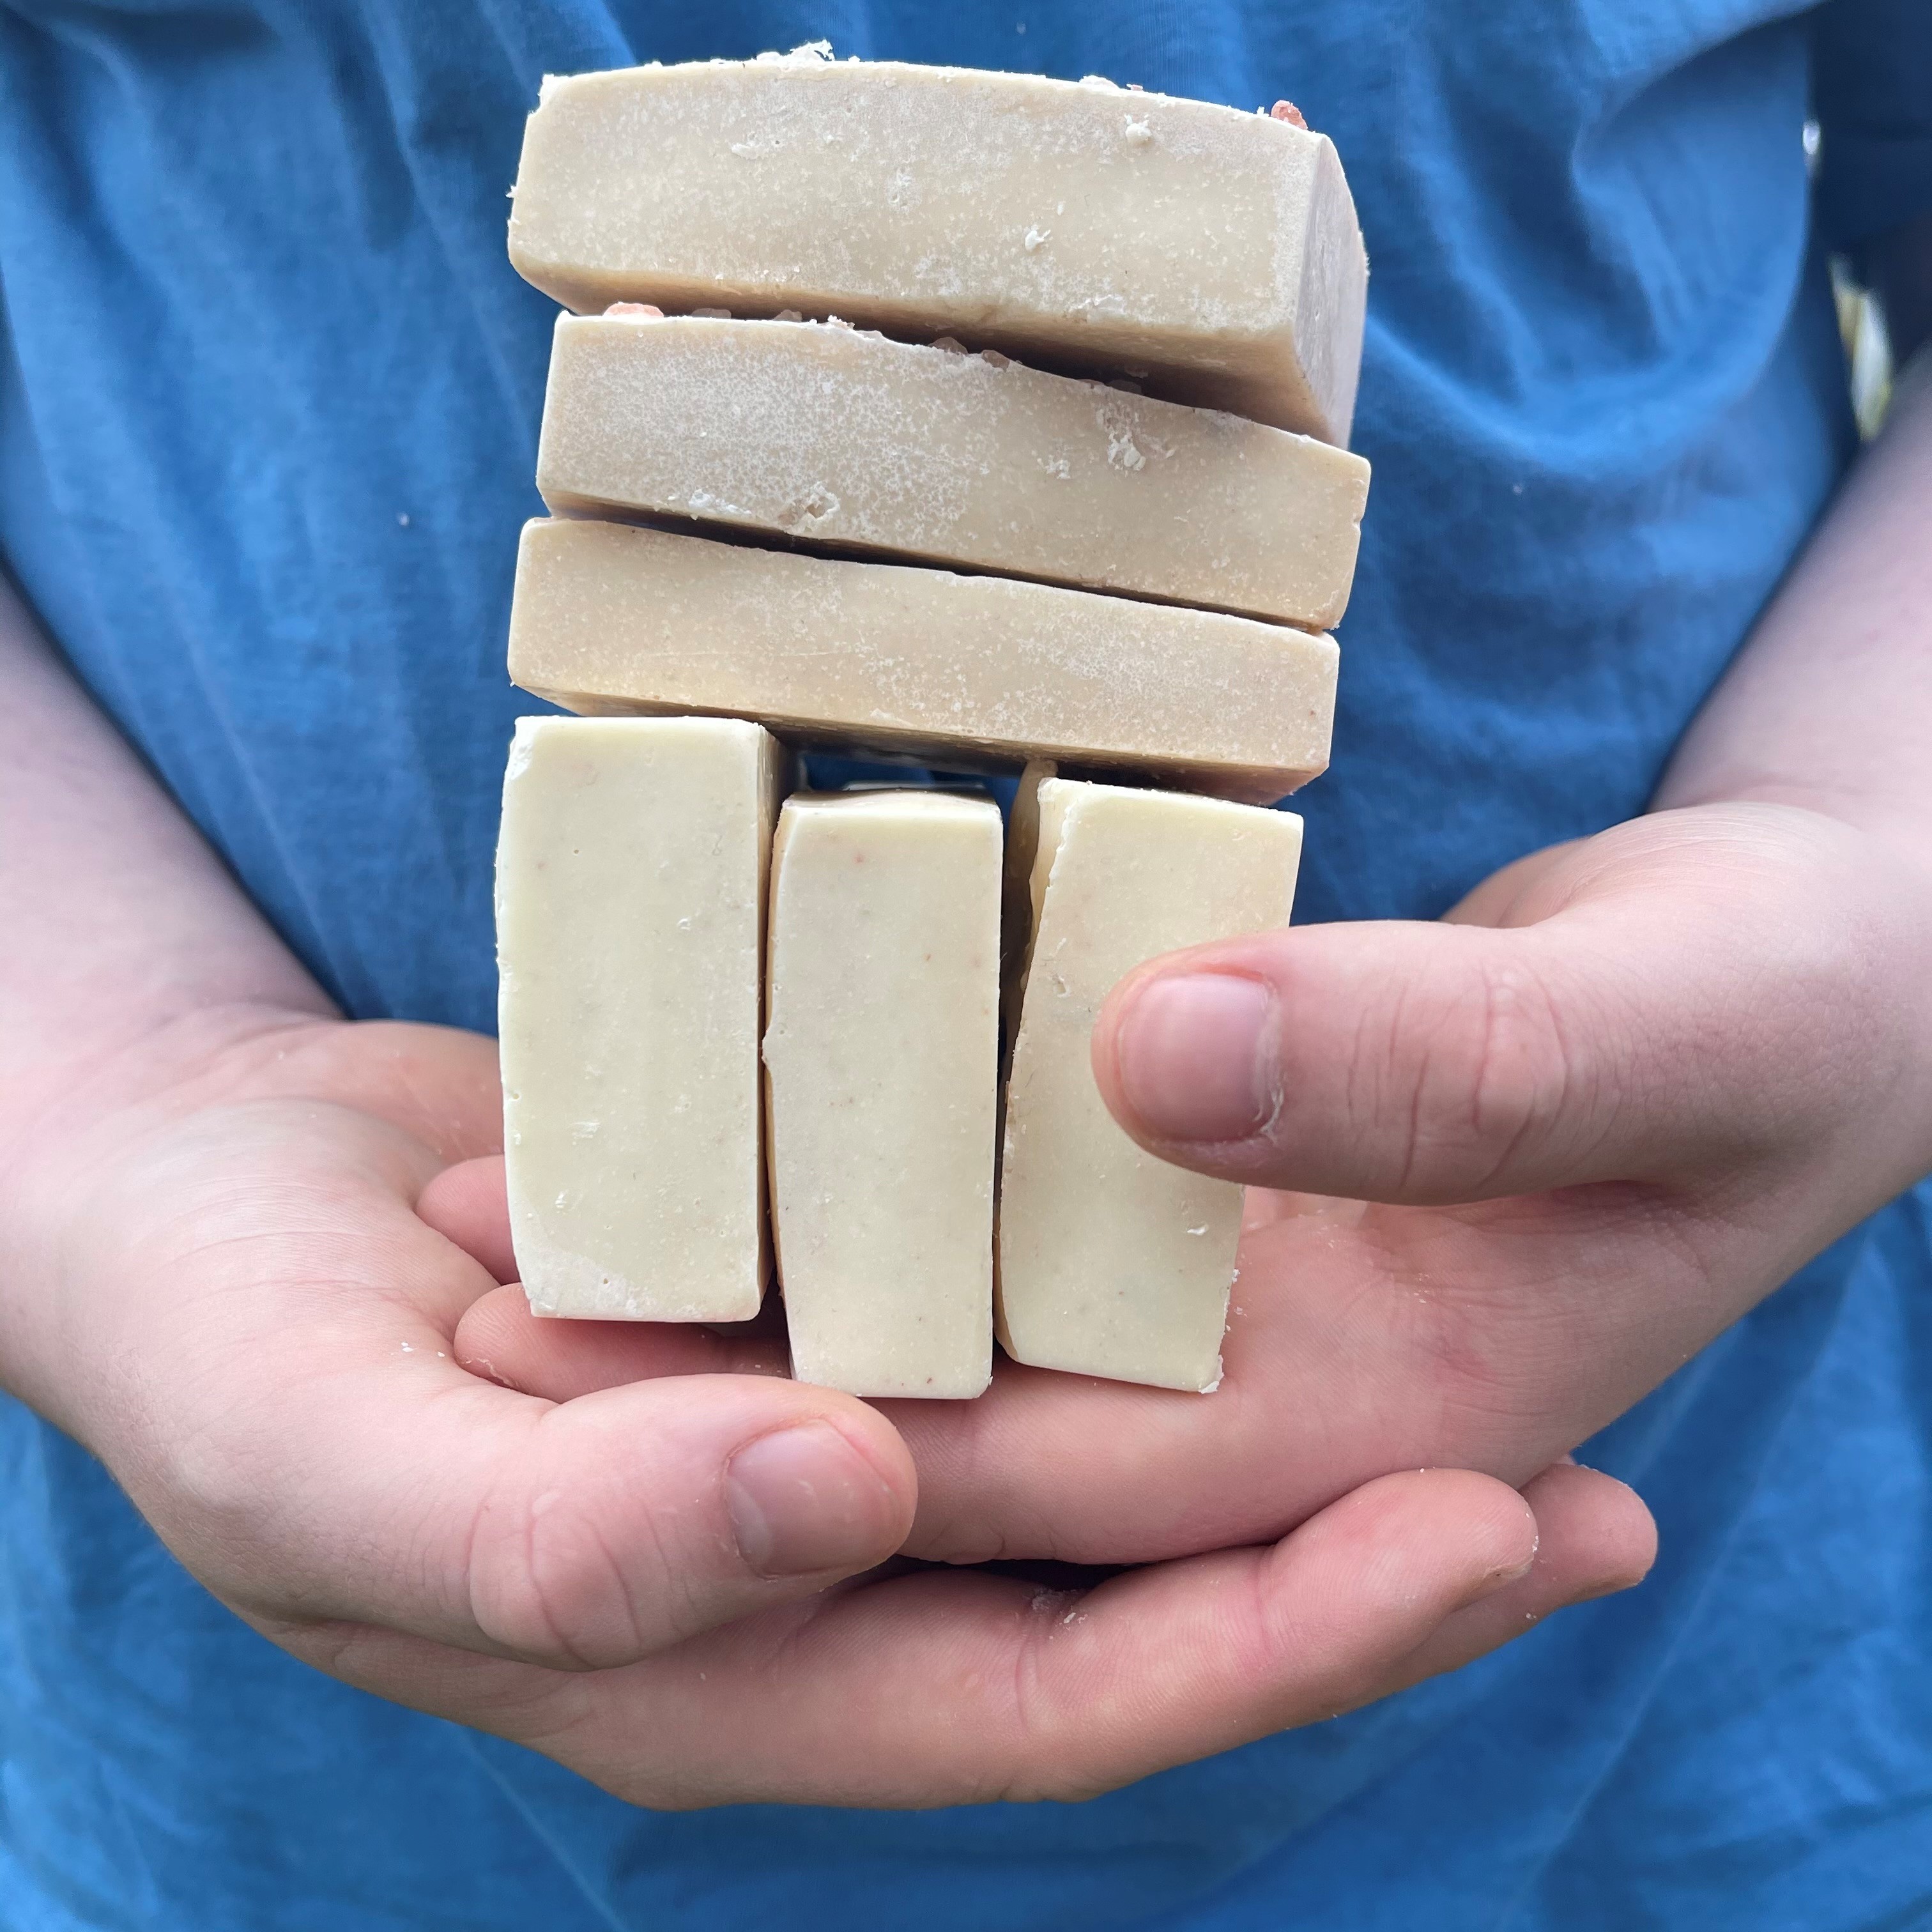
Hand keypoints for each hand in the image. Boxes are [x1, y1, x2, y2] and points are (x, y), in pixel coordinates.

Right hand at [3, 1008, 1650, 1811]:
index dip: (1274, 1643)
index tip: (1487, 1541)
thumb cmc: (224, 1348)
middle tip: (1587, 1480)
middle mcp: (818, 1566)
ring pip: (1102, 1453)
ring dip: (1288, 1420)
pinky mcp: (824, 1288)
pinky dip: (1145, 1279)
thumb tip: (837, 1505)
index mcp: (736, 1662)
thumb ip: (565, 1542)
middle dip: (1353, 1559)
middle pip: (1132, 1593)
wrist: (184, 1191)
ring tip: (1511, 1357)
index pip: (1059, 1700)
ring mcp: (832, 1422)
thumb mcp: (341, 1473)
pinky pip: (1019, 1304)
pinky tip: (1278, 1217)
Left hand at [459, 801, 1924, 1579]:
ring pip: (949, 1311)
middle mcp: (1266, 1388)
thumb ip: (1434, 1064)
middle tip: (478, 1304)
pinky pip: (994, 1195)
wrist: (1803, 968)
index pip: (1058, 1479)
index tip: (590, 1374)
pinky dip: (856, 1154)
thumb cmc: (1778, 1003)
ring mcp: (1223, 1293)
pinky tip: (699, 1096)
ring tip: (510, 1208)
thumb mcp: (1661, 1026)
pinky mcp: (1194, 1184)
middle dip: (722, 1389)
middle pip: (957, 1417)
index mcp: (1373, 1420)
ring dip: (749, 1276)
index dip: (823, 1442)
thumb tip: (1155, 1057)